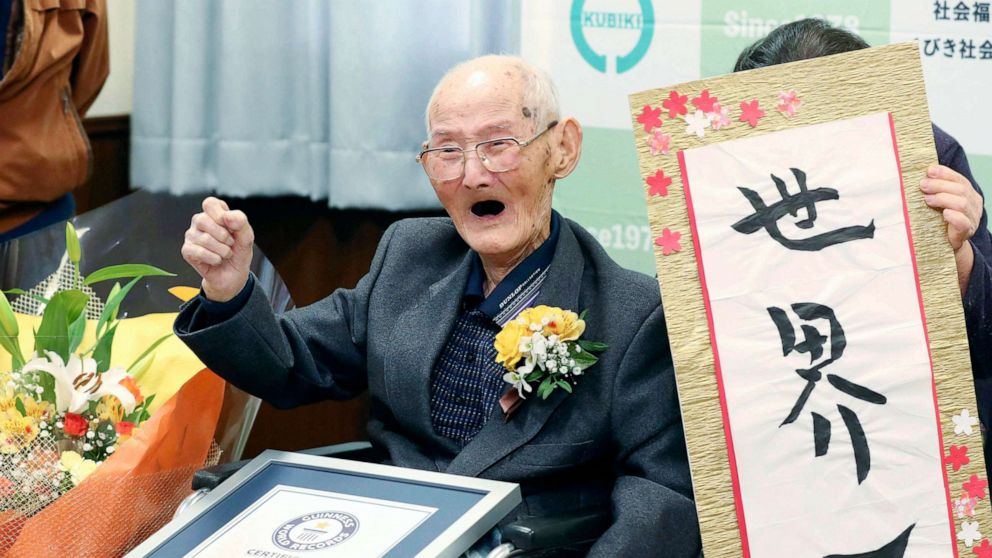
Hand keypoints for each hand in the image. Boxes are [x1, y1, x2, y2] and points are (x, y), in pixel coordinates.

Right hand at [181, 197, 253, 301]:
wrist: (233, 275)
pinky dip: (214, 258)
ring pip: (204, 239)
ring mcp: (191, 236)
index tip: (231, 226)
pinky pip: (199, 252)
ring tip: (225, 254)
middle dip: (224, 236)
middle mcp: (200, 222)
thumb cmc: (238, 253)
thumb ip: (241, 222)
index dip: (220, 215)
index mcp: (214, 213)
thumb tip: (227, 216)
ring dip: (222, 250)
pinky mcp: (187, 251)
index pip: (210, 203)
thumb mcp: (246, 237)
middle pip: (204, 220)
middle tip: (230, 244)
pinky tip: (217, 260)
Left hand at [921, 165, 981, 292]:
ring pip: (962, 203)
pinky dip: (954, 216)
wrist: (944, 244)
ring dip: (943, 198)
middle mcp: (973, 205)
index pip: (960, 179)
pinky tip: (944, 214)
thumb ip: (935, 189)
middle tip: (922, 185)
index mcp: (968, 194)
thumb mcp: (938, 201)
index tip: (929, 171)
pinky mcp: (966, 232)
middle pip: (960, 189)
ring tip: (927, 199)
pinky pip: (963, 222)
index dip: (945, 174)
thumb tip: (920, 175)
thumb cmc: (938, 219)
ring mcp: (972, 219)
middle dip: (940, 185)